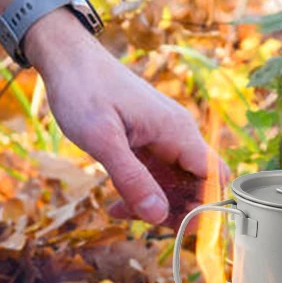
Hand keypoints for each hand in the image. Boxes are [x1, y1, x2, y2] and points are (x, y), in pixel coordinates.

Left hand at [28, 13, 223, 224]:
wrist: (67, 57)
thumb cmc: (82, 88)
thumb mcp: (102, 139)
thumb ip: (131, 179)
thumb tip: (157, 216)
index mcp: (177, 131)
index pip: (215, 176)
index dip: (206, 205)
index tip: (178, 225)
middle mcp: (178, 134)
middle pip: (199, 185)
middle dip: (177, 210)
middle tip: (143, 223)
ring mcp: (164, 137)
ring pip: (177, 183)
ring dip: (156, 204)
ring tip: (121, 213)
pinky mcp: (148, 140)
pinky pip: (157, 174)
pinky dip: (142, 192)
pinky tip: (116, 203)